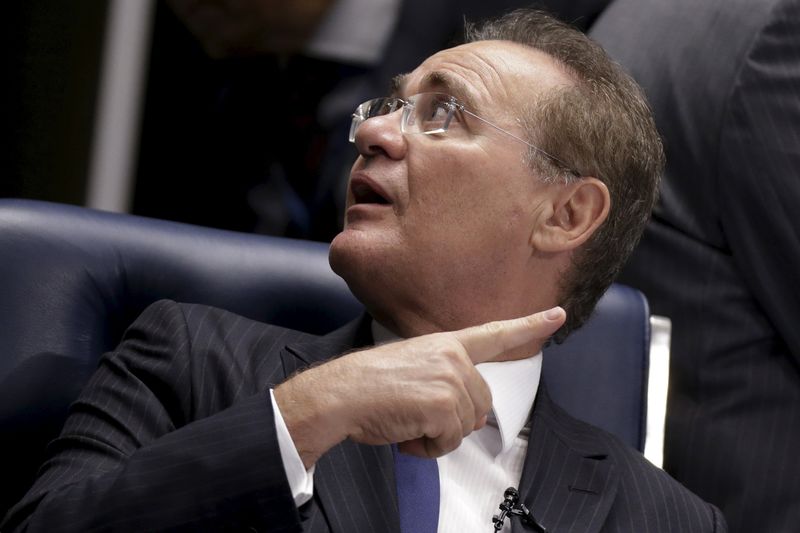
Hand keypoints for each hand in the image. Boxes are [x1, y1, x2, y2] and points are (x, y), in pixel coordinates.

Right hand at [274, 307, 565, 467]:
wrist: (338, 395)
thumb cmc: (365, 385)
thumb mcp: (411, 371)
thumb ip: (447, 382)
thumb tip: (473, 417)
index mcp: (444, 343)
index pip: (494, 333)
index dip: (530, 325)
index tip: (558, 314)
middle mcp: (452, 356)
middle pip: (480, 403)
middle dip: (452, 421)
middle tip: (416, 419)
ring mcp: (450, 378)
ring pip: (466, 425)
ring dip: (437, 436)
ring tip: (406, 423)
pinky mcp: (444, 403)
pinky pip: (451, 441)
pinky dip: (428, 448)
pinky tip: (406, 434)